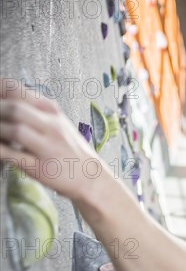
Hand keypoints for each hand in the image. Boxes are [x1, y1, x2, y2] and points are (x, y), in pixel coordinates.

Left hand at [0, 79, 106, 200]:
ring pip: (16, 130)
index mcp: (52, 113)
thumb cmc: (72, 153)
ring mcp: (48, 148)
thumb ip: (36, 112)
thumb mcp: (59, 125)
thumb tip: (8, 102)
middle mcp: (52, 127)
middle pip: (16, 108)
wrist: (92, 179)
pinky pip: (14, 156)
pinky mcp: (42, 169)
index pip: (19, 91)